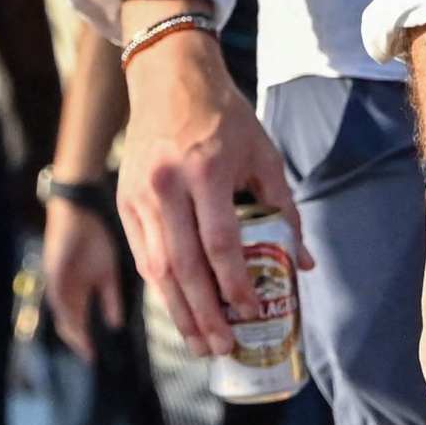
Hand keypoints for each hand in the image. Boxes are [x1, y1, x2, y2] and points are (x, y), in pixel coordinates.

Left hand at [40, 197, 123, 343]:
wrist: (82, 212)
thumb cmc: (94, 239)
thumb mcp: (107, 273)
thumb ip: (110, 298)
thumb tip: (116, 324)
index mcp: (75, 290)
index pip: (76, 321)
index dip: (83, 339)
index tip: (93, 356)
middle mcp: (63, 288)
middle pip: (66, 321)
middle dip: (77, 339)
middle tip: (88, 355)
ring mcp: (56, 279)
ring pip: (61, 311)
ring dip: (70, 328)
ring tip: (82, 343)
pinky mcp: (53, 269)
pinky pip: (57, 294)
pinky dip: (65, 308)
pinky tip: (74, 319)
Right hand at [115, 17, 303, 357]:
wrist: (167, 77)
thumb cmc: (223, 117)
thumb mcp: (262, 155)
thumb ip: (283, 210)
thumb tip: (301, 265)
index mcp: (205, 172)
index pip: (219, 244)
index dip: (235, 285)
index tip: (253, 312)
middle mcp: (166, 186)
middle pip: (182, 266)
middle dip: (204, 314)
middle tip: (223, 347)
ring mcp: (139, 195)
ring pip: (155, 268)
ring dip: (178, 311)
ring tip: (199, 343)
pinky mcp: (124, 199)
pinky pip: (141, 254)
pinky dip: (160, 286)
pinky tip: (178, 309)